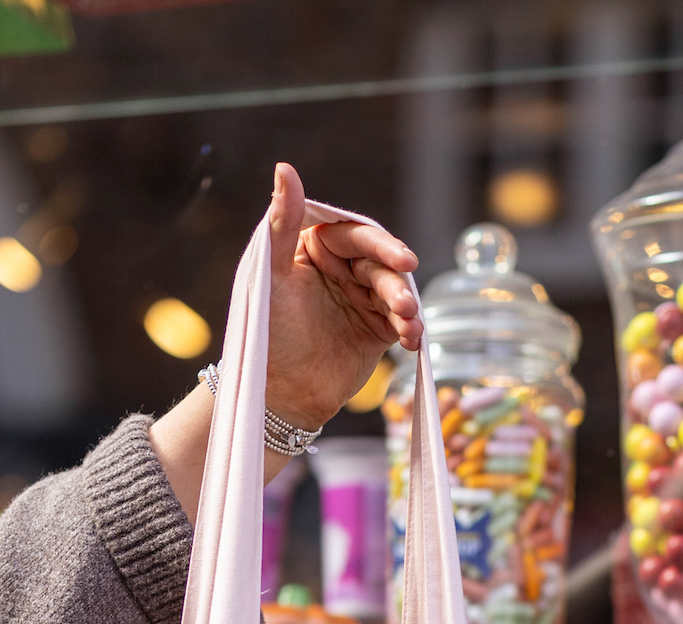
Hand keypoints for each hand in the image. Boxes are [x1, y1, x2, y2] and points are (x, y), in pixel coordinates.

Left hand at [150, 168, 420, 520]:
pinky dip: (410, 329)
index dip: (379, 244)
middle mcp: (341, 270)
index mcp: (316, 249)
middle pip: (379, 262)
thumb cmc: (268, 335)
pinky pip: (400, 322)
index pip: (353, 235)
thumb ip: (280, 224)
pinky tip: (413, 339)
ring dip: (404, 305)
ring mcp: (361, 300)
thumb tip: (284, 168)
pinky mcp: (376, 331)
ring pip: (393, 291)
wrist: (280, 395)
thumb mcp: (272, 276)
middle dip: (395, 277)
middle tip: (407, 290)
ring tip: (407, 322)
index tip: (400, 257)